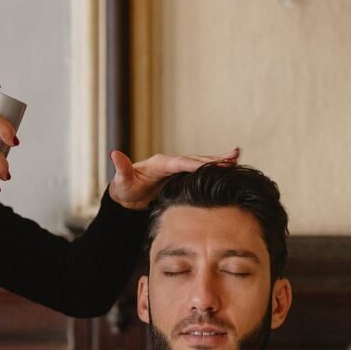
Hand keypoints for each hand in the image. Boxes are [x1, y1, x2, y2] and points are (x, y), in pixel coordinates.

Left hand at [107, 148, 240, 208]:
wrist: (127, 195)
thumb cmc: (124, 188)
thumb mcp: (121, 180)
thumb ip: (121, 169)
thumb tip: (114, 154)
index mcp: (159, 163)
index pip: (179, 163)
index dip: (194, 164)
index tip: (208, 165)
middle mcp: (171, 163)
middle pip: (195, 160)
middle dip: (213, 159)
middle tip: (233, 156)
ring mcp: (178, 169)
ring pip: (201, 164)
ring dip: (218, 162)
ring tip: (236, 158)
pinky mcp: (182, 176)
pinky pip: (200, 172)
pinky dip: (215, 169)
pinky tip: (230, 169)